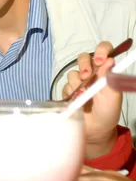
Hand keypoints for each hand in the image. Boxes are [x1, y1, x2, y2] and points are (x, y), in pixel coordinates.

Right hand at [63, 41, 121, 158]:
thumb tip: (109, 61)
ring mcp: (79, 81)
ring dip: (77, 84)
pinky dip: (71, 93)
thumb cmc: (108, 111)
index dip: (101, 50)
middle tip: (86, 77)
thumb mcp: (113, 95)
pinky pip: (65, 85)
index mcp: (106, 70)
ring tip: (83, 97)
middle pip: (83, 57)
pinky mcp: (69, 90)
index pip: (104, 51)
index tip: (100, 60)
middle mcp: (92, 73)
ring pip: (73, 72)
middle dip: (84, 65)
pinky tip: (76, 101)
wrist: (95, 129)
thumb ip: (110, 78)